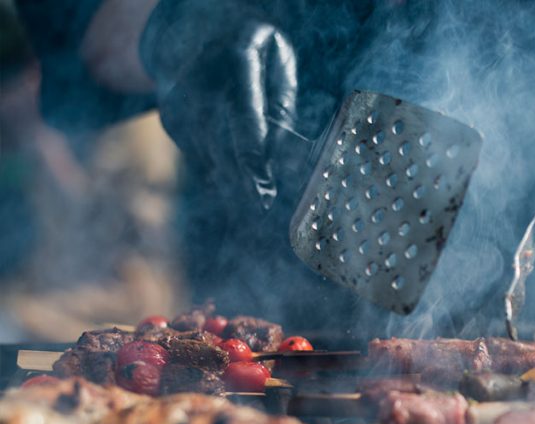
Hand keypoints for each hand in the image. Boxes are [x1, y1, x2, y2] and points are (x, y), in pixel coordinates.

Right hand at [140, 0, 297, 209]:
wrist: (189, 26)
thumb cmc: (249, 44)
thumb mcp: (277, 55)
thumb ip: (284, 99)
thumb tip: (285, 148)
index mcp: (235, 58)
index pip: (243, 112)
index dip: (253, 153)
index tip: (265, 185)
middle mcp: (199, 81)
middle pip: (222, 142)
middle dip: (245, 180)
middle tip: (267, 207)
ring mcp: (178, 101)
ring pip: (208, 155)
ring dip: (233, 183)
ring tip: (257, 205)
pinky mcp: (170, 119)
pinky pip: (199, 155)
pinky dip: (220, 171)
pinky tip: (238, 184)